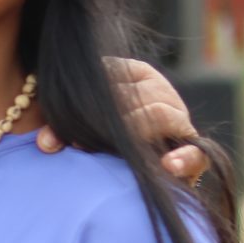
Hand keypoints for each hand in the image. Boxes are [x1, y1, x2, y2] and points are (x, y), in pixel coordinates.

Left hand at [36, 57, 209, 185]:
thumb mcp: (76, 125)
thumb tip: (46, 143)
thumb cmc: (98, 135)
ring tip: (113, 149)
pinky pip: (197, 152)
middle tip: (81, 143)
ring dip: (133, 133)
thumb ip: (58, 129)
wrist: (137, 167)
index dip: (89, 100)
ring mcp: (180, 120)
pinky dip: (184, 158)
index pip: (112, 75)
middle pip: (135, 95)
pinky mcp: (194, 153)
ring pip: (161, 114)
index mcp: (135, 75)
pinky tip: (168, 166)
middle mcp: (161, 92)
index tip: (69, 123)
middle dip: (106, 121)